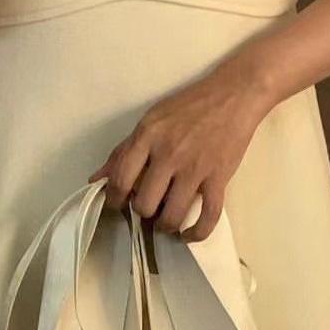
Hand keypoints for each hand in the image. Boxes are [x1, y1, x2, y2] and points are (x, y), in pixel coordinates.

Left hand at [87, 55, 275, 242]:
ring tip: (166, 220)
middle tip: (149, 206)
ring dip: (165, 225)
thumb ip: (124, 150)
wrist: (233, 95)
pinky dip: (196, 233)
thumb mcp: (151, 120)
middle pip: (144, 204)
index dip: (114, 200)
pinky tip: (187, 234)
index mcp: (148, 136)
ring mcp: (195, 168)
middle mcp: (168, 154)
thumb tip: (96, 179)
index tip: (118, 205)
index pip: (120, 180)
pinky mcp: (219, 178)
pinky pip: (207, 217)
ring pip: (171, 216)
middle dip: (143, 212)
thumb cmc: (190, 105)